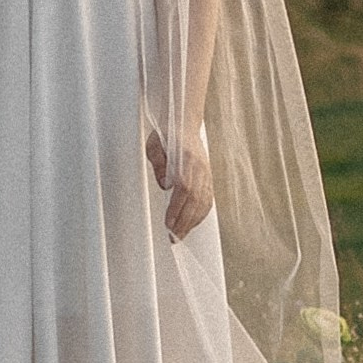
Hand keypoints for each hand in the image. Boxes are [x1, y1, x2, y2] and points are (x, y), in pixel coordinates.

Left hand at [147, 126, 213, 242]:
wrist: (184, 124)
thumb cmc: (167, 135)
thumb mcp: (154, 146)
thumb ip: (158, 164)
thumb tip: (164, 185)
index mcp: (187, 158)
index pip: (184, 188)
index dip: (177, 208)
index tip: (169, 224)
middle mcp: (200, 168)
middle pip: (195, 200)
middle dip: (184, 222)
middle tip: (173, 238)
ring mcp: (206, 173)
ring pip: (203, 202)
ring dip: (192, 222)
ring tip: (181, 235)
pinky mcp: (209, 178)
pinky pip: (208, 199)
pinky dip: (201, 214)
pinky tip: (192, 223)